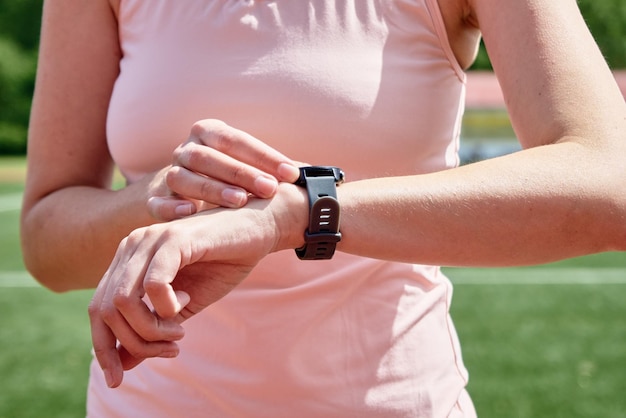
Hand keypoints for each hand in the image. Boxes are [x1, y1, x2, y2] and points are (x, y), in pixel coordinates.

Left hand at [88, 190, 303, 387]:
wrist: (259, 230)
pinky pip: (153, 286)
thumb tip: (121, 365)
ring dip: (151, 329)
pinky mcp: (174, 239)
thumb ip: (152, 329)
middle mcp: (132, 246)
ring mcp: (150, 240)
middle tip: (171, 348)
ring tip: (180, 329)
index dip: (104, 348)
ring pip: (124, 301)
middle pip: (105, 310)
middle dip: (135, 342)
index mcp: (129, 260)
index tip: (117, 379)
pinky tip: (186, 302)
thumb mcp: (183, 306)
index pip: (97, 309)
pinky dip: (167, 307)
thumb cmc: (223, 264)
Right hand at [148, 119, 299, 220]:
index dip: (265, 156)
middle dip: (242, 173)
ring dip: (212, 189)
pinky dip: (171, 207)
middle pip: (210, 157)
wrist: (178, 194)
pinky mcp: (153, 199)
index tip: (292, 174)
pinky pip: (157, 202)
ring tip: (240, 201)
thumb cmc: (225, 178)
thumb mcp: (246, 167)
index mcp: (209, 133)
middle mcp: (187, 149)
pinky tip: (190, 213)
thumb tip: (314, 174)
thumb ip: (271, 168)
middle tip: (270, 189)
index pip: (237, 140)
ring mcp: (168, 173)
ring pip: (185, 177)